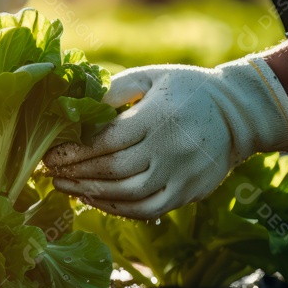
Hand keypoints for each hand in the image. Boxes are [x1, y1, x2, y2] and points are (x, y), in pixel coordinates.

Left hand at [44, 57, 287, 218]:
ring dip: (90, 194)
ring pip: (128, 195)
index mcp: (157, 117)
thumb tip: (76, 105)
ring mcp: (181, 175)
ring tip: (64, 187)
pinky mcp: (188, 193)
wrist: (238, 114)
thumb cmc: (185, 90)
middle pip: (114, 170)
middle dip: (76, 173)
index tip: (50, 154)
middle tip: (49, 172)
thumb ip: (114, 89)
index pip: (107, 141)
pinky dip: (116, 208)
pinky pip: (147, 209)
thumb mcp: (151, 77)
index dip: (74, 152)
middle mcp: (170, 149)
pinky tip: (94, 199)